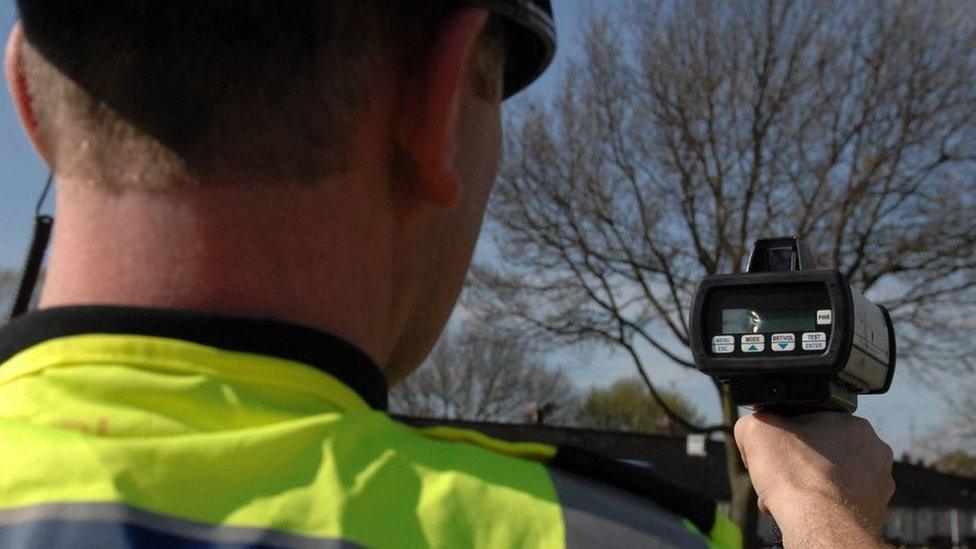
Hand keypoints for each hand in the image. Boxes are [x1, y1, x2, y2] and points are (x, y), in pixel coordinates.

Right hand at [734, 412, 893, 547]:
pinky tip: (802, 512)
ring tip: (786, 498)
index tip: (772, 453)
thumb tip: (755, 428)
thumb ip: (754, 420)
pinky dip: (820, 507)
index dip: (785, 438)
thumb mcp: (756, 429)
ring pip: (829, 479)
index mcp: (853, 424)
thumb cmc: (794, 475)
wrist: (820, 527)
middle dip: (795, 465)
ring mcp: (877, 484)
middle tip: (777, 478)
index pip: (810, 423)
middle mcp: (873, 452)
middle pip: (820, 453)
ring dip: (806, 486)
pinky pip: (839, 503)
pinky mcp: (874, 512)